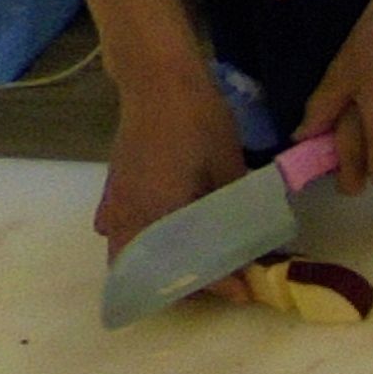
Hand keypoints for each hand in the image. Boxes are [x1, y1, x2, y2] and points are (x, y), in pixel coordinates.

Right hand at [99, 75, 253, 299]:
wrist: (158, 80)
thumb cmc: (197, 120)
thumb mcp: (229, 167)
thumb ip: (237, 208)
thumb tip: (256, 240)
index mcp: (156, 213)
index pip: (184, 266)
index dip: (217, 283)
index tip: (244, 292)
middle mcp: (127, 215)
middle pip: (144, 269)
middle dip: (178, 282)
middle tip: (218, 281)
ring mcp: (116, 201)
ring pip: (128, 251)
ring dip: (157, 265)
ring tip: (197, 266)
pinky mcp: (116, 188)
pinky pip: (121, 229)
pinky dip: (140, 243)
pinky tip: (166, 241)